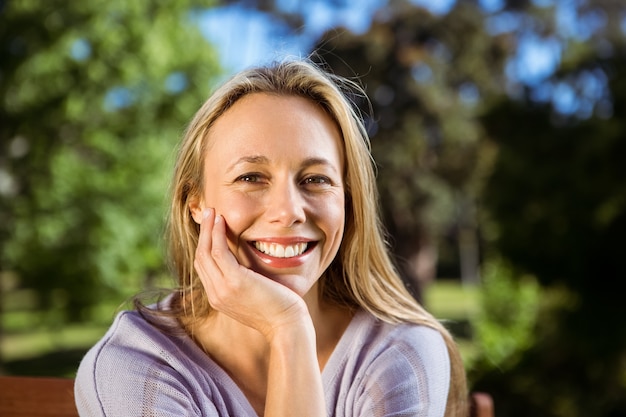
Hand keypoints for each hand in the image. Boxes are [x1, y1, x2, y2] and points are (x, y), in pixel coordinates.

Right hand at [193, 208, 309, 339]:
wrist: (286, 326)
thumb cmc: (278, 310)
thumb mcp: (254, 297)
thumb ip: (244, 283)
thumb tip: (246, 267)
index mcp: (219, 299)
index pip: (204, 268)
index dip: (205, 245)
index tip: (210, 227)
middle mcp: (216, 295)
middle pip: (200, 258)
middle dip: (202, 233)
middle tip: (208, 213)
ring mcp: (222, 289)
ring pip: (205, 252)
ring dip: (207, 229)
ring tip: (211, 211)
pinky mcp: (235, 281)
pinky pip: (218, 252)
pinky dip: (216, 234)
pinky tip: (220, 221)